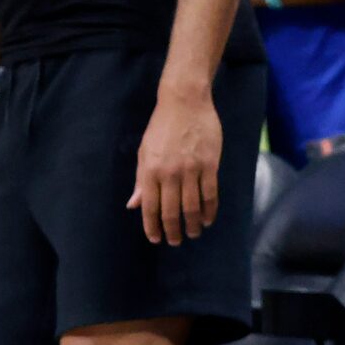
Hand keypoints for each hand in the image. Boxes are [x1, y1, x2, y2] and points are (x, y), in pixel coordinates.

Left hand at [129, 85, 220, 245]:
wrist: (184, 103)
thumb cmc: (161, 128)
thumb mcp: (144, 153)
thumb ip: (141, 181)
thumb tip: (134, 205)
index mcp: (150, 171)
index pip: (150, 207)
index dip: (152, 226)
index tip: (156, 239)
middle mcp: (170, 173)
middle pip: (172, 211)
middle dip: (173, 230)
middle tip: (176, 241)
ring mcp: (192, 170)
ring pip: (193, 206)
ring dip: (193, 224)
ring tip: (193, 233)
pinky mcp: (211, 165)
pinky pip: (211, 194)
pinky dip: (210, 210)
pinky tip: (208, 219)